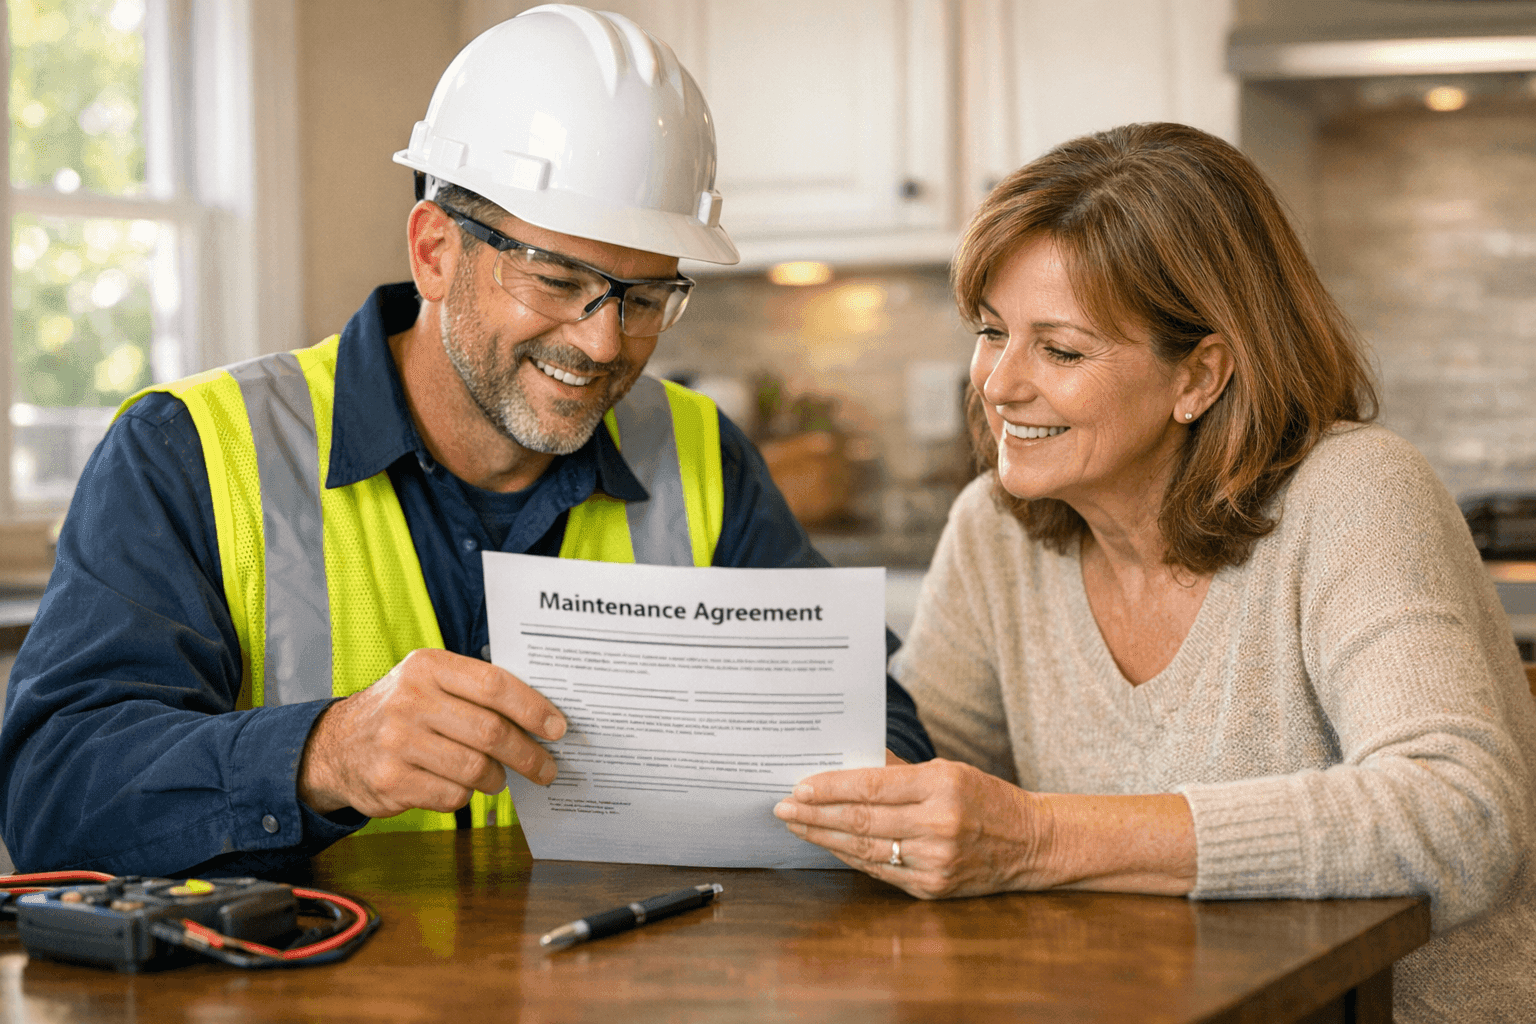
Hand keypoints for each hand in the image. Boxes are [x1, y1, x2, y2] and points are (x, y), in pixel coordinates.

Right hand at [297, 648, 566, 817]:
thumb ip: (476, 690)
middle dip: (528, 755)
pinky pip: (451, 796)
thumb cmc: (402, 711)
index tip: (557, 728)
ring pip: (475, 769)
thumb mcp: (429, 682)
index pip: (494, 684)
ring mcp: (397, 742)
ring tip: (497, 777)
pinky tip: (459, 786)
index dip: (533, 708)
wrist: (335, 745)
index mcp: (427, 666)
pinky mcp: (390, 781)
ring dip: (496, 778)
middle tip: (546, 768)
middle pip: (490, 732)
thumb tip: (543, 715)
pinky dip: (465, 795)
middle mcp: (410, 700)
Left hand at [773, 759, 1048, 898]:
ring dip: (823, 838)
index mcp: (941, 786)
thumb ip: (896, 770)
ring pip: (864, 849)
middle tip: (782, 807)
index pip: (871, 786)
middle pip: (861, 820)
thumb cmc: (985, 798)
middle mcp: (938, 825)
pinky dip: (849, 857)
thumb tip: (845, 763)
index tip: (798, 786)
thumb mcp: (948, 769)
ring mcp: (935, 861)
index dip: (829, 788)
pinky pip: (879, 871)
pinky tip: (828, 844)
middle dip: (814, 814)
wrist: (1032, 843)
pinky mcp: (932, 888)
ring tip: (796, 826)